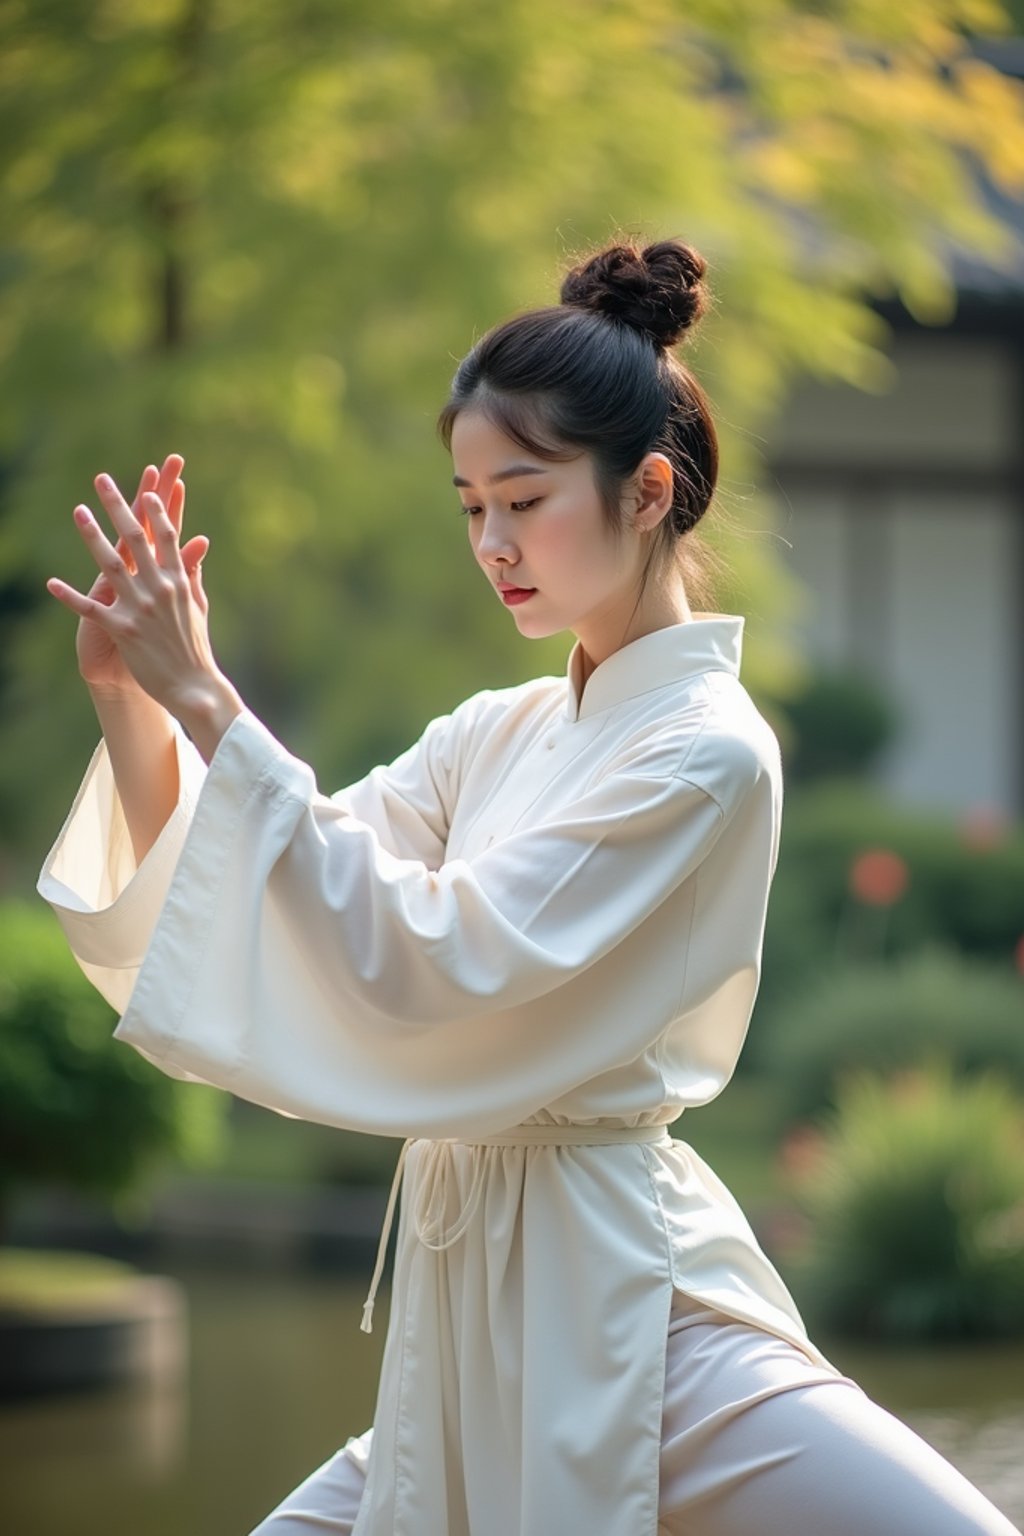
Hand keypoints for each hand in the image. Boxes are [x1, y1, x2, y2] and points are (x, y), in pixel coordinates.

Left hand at [46, 459, 222, 717]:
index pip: (166, 538)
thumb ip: (193, 575)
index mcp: (179, 582)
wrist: (193, 686)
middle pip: (136, 538)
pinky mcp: (124, 630)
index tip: (146, 489)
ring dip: (92, 536)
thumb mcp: (199, 607)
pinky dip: (70, 596)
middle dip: (118, 506)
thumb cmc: (196, 648)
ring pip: (111, 564)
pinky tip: (51, 583)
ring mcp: (141, 608)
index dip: (155, 511)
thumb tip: (198, 546)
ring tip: (79, 511)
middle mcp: (160, 589)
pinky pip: (91, 609)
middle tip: (103, 481)